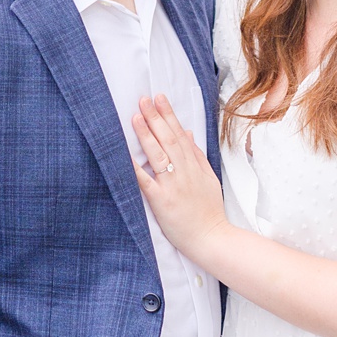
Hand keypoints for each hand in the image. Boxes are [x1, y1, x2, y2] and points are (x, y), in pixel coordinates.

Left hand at [129, 95, 227, 260]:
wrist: (212, 238)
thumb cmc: (209, 210)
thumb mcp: (208, 179)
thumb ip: (197, 155)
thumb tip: (187, 132)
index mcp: (194, 166)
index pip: (180, 135)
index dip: (169, 115)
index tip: (159, 97)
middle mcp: (184, 173)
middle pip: (169, 140)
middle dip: (156, 118)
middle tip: (143, 99)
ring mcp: (173, 186)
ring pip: (159, 155)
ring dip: (147, 135)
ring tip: (136, 117)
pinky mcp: (161, 201)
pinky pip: (145, 181)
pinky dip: (135, 167)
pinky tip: (124, 154)